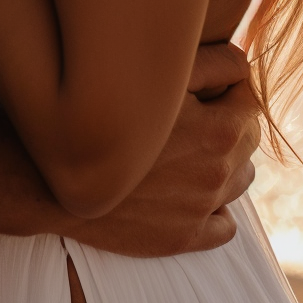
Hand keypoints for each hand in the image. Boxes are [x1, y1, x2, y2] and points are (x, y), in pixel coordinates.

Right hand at [62, 41, 260, 257]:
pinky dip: (215, 208)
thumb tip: (244, 67)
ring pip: (239, 181)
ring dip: (223, 164)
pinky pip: (225, 225)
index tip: (200, 88)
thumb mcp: (160, 76)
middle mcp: (219, 174)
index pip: (250, 101)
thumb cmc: (103, 115)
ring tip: (183, 151)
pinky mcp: (184, 238)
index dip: (227, 89)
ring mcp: (203, 209)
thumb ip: (215, 64)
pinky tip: (186, 191)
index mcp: (221, 132)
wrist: (52, 179)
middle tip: (189, 116)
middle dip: (227, 124)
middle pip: (247, 141)